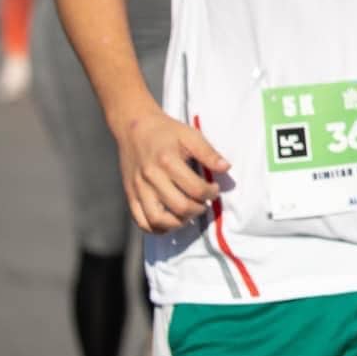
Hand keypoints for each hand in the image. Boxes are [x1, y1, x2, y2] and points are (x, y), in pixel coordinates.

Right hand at [113, 108, 228, 233]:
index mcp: (168, 161)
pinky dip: (156, 228)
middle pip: (178, 206)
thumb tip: (226, 168)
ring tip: (188, 215)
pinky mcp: (130, 195)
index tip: (215, 189)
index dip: (210, 193)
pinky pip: (141, 220)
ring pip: (157, 219)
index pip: (195, 188)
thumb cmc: (166, 131)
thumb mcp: (191, 135)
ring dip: (178, 223)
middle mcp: (151, 177)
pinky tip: (170, 222)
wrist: (134, 127)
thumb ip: (208, 153)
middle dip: (198, 209)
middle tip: (204, 204)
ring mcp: (138, 188)